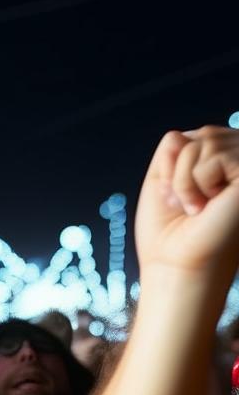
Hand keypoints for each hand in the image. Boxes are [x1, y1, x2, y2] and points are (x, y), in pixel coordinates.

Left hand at [135, 126, 238, 275]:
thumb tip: (189, 131)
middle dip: (176, 175)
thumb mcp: (163, 179)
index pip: (181, 138)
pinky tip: (209, 206)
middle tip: (187, 206)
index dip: (167, 171)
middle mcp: (238, 157)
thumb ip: (175, 146)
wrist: (176, 264)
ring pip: (199, 144)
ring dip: (185, 183)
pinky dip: (195, 184)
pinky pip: (210, 157)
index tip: (175, 201)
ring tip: (198, 207)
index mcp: (219, 159)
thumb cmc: (168, 231)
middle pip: (192, 137)